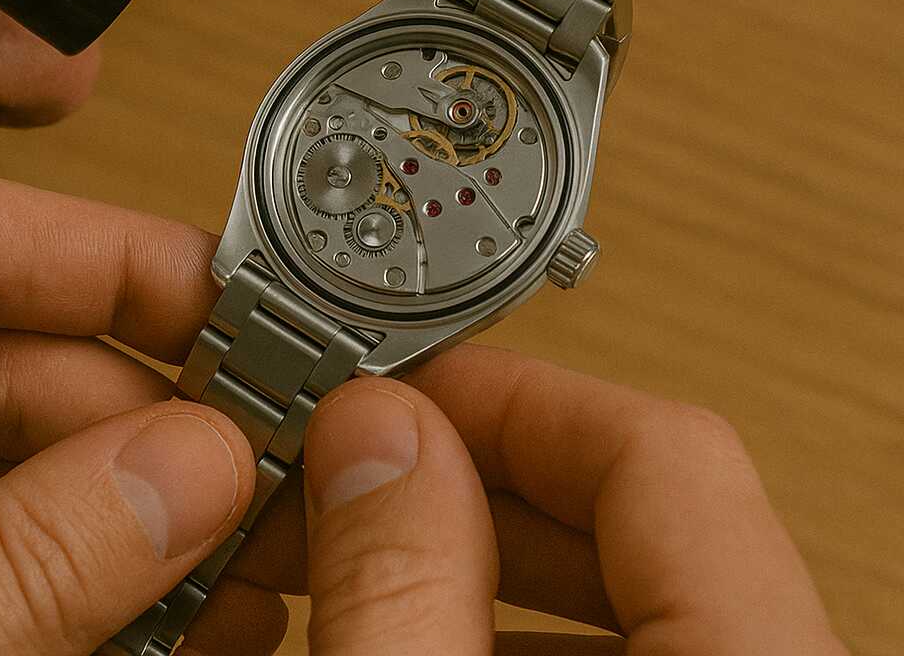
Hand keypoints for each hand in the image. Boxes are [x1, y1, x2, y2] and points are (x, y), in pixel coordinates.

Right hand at [292, 346, 849, 654]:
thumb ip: (402, 587)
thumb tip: (375, 442)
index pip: (665, 455)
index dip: (514, 397)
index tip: (403, 388)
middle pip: (644, 518)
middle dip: (473, 480)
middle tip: (355, 472)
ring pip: (627, 598)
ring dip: (480, 563)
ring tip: (358, 560)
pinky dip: (507, 634)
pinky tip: (416, 635)